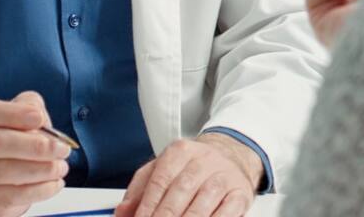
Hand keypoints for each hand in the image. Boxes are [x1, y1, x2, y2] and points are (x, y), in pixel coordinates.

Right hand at [0, 91, 70, 216]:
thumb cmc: (10, 135)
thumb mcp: (21, 110)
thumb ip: (31, 106)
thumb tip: (41, 121)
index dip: (11, 114)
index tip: (38, 118)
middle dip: (34, 146)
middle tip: (61, 148)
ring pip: (3, 171)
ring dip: (40, 169)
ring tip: (60, 166)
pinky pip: (13, 195)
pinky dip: (39, 189)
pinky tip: (54, 181)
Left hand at [116, 134, 260, 216]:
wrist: (231, 157)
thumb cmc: (192, 168)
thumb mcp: (163, 169)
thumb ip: (140, 190)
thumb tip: (122, 212)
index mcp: (180, 151)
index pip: (160, 180)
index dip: (147, 206)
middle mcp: (203, 160)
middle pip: (180, 191)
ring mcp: (224, 175)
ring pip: (203, 202)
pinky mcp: (241, 192)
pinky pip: (227, 211)